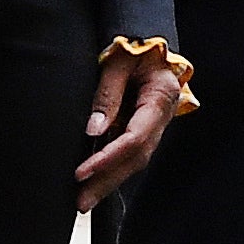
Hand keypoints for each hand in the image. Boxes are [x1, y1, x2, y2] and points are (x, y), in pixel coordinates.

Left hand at [75, 46, 182, 209]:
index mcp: (160, 99)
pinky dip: (113, 169)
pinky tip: (96, 181)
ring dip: (109, 181)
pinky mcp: (144, 127)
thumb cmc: (136, 47)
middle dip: (107, 181)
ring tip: (85, 200)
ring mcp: (155, 125)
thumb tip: (93, 130)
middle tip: (81, 202)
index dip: (108, 158)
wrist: (152, 41)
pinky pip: (130, 153)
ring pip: (135, 160)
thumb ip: (107, 94)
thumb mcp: (118, 62)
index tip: (82, 171)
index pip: (134, 138)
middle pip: (136, 158)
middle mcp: (161, 118)